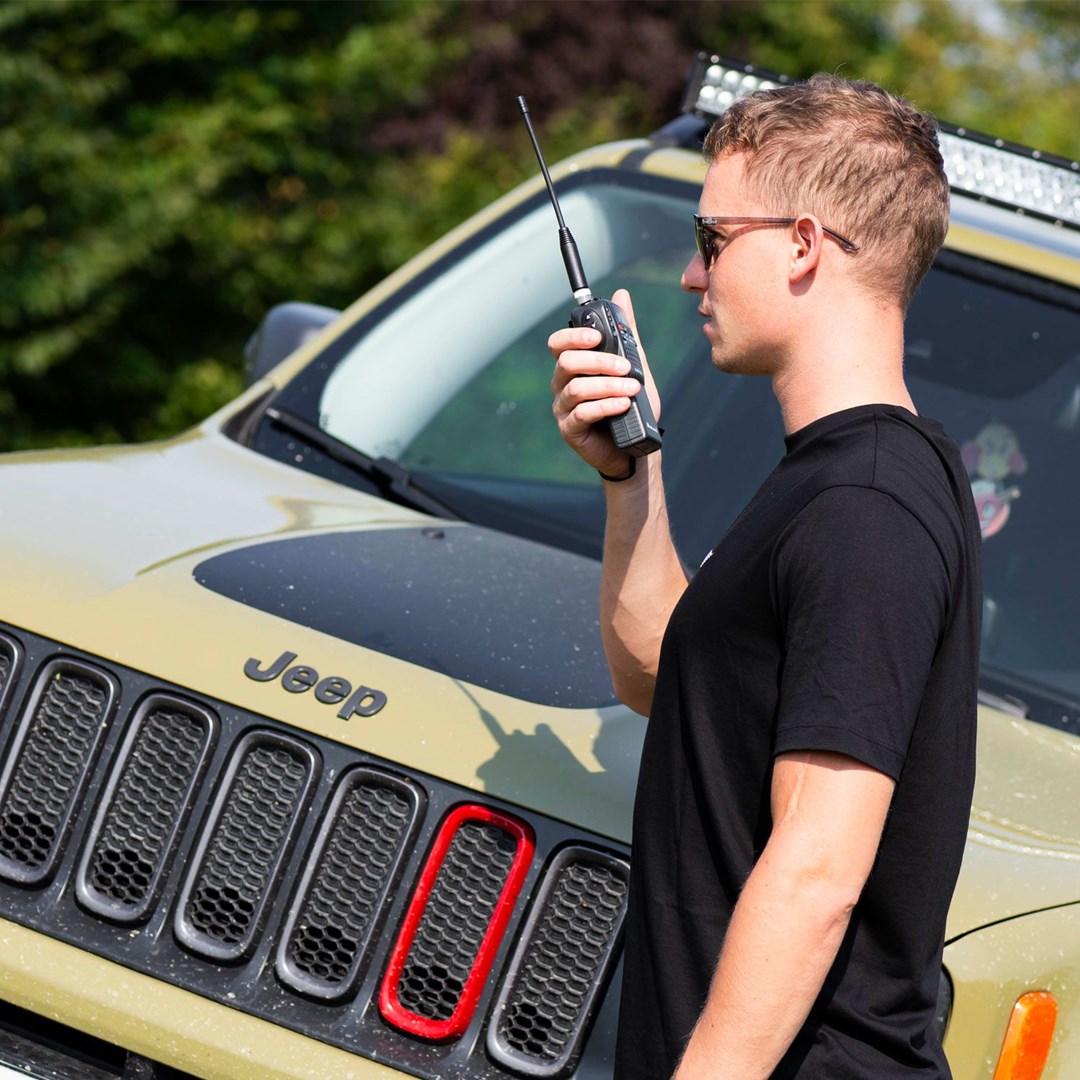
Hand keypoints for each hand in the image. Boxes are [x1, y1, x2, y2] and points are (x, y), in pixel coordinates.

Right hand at [548, 289, 660, 477]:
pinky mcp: (569, 430)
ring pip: (576, 388)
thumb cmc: (629, 407)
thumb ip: (625, 333)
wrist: (633, 448)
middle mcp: (562, 385)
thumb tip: (621, 296)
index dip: (574, 337)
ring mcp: (563, 409)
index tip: (598, 337)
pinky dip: (605, 406)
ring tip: (632, 388)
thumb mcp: (633, 365)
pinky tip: (623, 405)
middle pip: (567, 363)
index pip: (559, 344)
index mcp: (573, 367)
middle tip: (626, 366)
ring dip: (607, 386)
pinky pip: (582, 413)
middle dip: (599, 362)